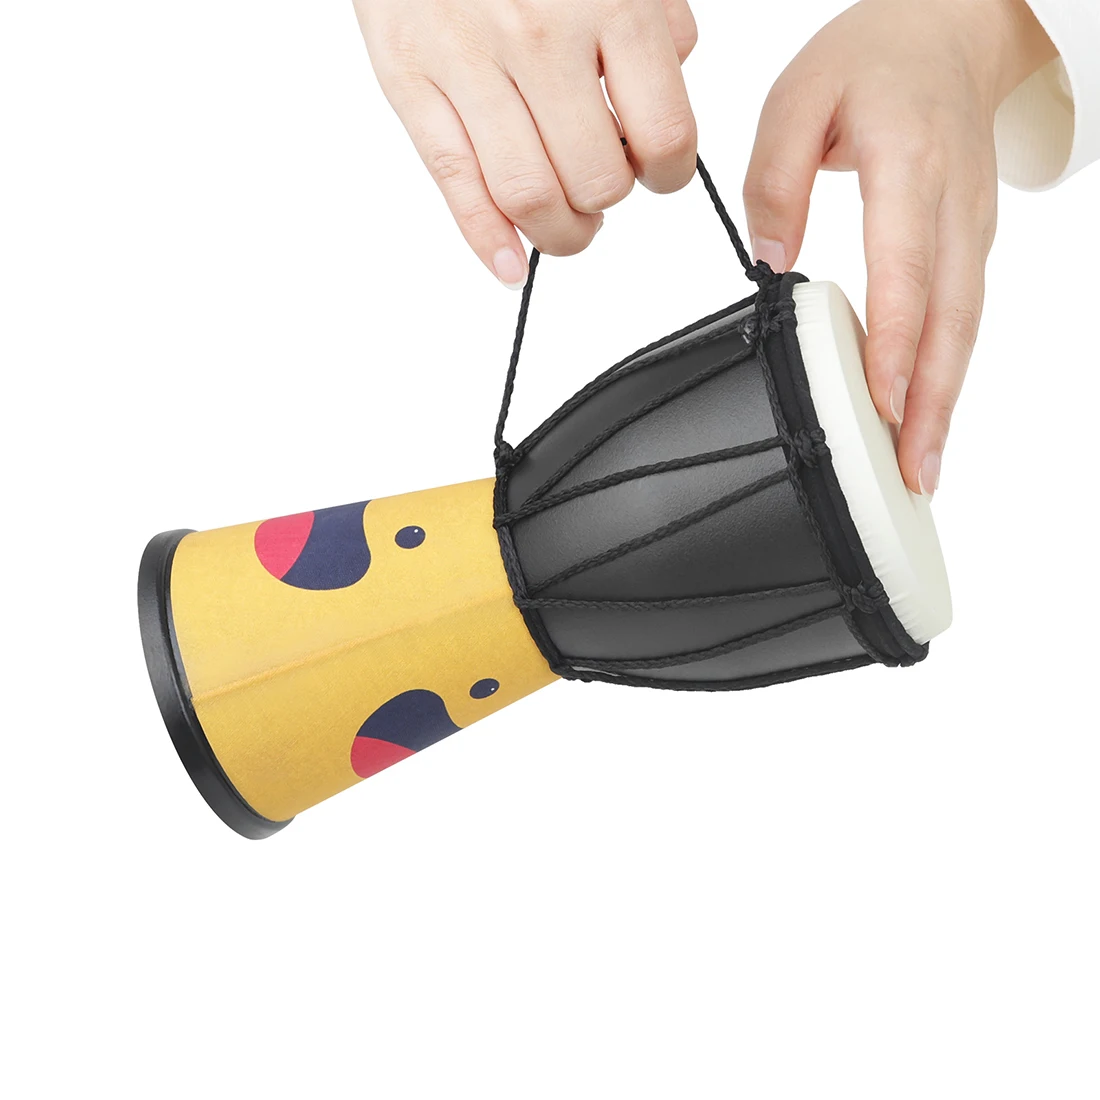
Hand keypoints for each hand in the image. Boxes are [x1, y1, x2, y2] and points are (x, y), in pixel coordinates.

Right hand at [353, 0, 698, 287]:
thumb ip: (651, 20)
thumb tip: (665, 92)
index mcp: (609, 0)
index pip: (662, 136)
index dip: (666, 174)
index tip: (656, 174)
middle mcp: (540, 36)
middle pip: (595, 180)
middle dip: (608, 207)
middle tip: (602, 198)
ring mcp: (469, 63)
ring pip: (529, 197)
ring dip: (559, 234)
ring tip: (565, 227)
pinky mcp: (410, 81)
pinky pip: (454, 183)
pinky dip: (485, 242)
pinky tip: (509, 269)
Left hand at [742, 0, 1055, 495]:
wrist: (951, 30)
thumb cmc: (871, 60)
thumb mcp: (798, 97)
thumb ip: (777, 178)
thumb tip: (772, 262)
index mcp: (908, 163)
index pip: (904, 267)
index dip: (895, 341)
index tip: (882, 402)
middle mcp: (953, 204)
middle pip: (949, 318)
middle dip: (930, 402)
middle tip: (914, 473)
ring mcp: (972, 228)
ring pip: (964, 328)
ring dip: (944, 402)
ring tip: (923, 469)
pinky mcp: (971, 245)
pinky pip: (962, 318)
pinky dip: (946, 374)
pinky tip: (926, 418)